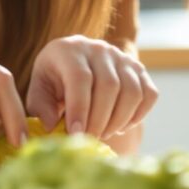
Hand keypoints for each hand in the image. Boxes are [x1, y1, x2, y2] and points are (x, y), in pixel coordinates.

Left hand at [25, 37, 158, 140]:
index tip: (76, 134)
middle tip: (90, 139)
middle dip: (100, 120)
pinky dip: (138, 115)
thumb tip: (51, 126)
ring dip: (119, 120)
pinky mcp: (139, 69)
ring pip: (132, 91)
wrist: (73, 66)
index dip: (80, 108)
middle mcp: (99, 48)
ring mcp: (122, 57)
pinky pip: (149, 94)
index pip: (80, 78)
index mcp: (70, 50)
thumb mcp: (39, 92)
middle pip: (109, 86)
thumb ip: (40, 108)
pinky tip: (121, 126)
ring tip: (103, 134)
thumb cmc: (53, 83)